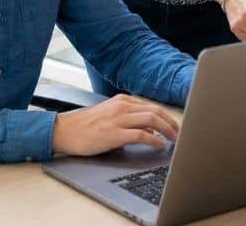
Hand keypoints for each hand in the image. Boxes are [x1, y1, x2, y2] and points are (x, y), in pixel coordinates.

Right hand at [51, 94, 179, 155]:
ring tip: (174, 139)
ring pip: (152, 119)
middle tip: (180, 134)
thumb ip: (129, 120)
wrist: (64, 131)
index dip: (167, 117)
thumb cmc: (86, 126)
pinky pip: (141, 135)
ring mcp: (118, 119)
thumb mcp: (110, 116)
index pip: (152, 106)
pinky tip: (160, 145)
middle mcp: (122, 106)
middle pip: (156, 111)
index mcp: (122, 101)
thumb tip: (150, 130)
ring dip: (167, 130)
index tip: (176, 126)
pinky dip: (154, 140)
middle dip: (172, 123)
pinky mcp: (114, 133)